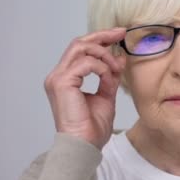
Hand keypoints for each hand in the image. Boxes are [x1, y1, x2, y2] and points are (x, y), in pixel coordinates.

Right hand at [44, 28, 126, 148]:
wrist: (84, 145)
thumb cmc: (92, 128)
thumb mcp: (107, 96)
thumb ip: (111, 77)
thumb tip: (120, 59)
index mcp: (67, 78)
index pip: (81, 49)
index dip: (100, 39)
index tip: (119, 34)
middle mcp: (59, 75)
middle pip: (79, 43)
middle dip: (102, 36)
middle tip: (121, 33)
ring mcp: (58, 78)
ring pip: (81, 48)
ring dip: (104, 54)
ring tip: (116, 68)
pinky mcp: (62, 83)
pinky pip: (86, 64)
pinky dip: (102, 68)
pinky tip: (109, 79)